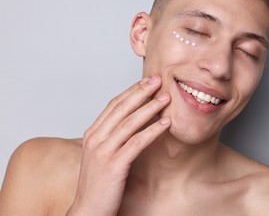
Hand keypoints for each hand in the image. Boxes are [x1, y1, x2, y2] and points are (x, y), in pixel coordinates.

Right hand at [66, 76, 170, 215]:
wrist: (88, 210)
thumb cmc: (98, 183)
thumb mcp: (102, 154)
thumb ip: (112, 137)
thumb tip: (132, 121)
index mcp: (92, 134)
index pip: (114, 105)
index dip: (131, 91)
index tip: (146, 81)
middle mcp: (96, 139)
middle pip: (122, 108)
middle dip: (142, 92)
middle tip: (158, 80)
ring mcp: (103, 151)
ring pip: (130, 122)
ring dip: (150, 108)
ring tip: (166, 98)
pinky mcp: (114, 165)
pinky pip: (137, 143)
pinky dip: (152, 131)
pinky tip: (165, 123)